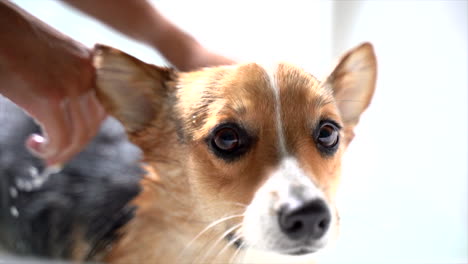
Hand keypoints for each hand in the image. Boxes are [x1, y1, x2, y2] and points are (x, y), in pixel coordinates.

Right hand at [0, 1, 105, 165]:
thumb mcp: (59, 58)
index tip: (73, 143)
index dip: (88, 131)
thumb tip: (74, 114)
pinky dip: (50, 150)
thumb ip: (73, 80)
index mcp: (93, 65)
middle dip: (74, 146)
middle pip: (92, 126)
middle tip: (55, 155)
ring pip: (78, 136)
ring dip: (60, 151)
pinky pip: (60, 138)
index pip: (103, 109)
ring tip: (43, 151)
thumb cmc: (20, 42)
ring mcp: (71, 86)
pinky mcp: (49, 98)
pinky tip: (34, 145)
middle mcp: (88, 75)